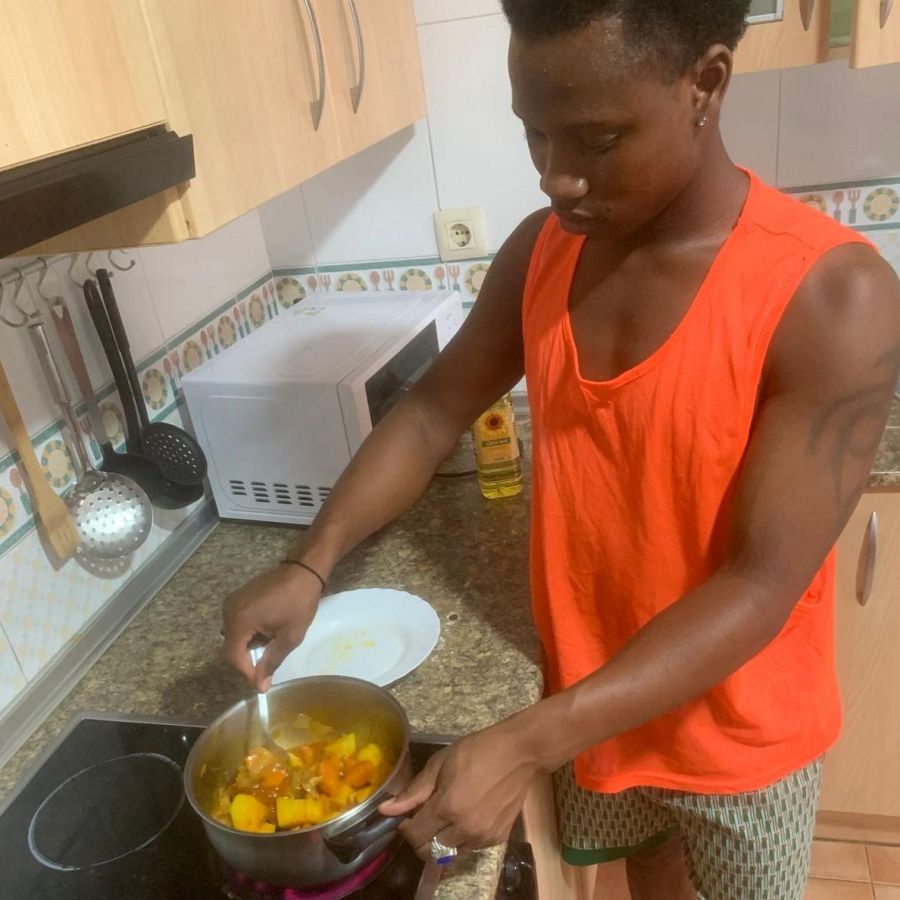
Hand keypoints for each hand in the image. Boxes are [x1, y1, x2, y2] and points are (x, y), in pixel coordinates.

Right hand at [222, 564, 321, 689]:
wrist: (303, 570)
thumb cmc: (299, 603)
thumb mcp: (289, 636)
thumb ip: (272, 661)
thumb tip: (260, 685)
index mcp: (239, 621)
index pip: (233, 656)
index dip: (246, 672)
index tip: (262, 681)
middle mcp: (229, 611)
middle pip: (230, 647)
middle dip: (247, 660)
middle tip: (267, 666)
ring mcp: (232, 602)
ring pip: (233, 635)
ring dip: (248, 646)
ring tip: (270, 646)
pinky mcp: (239, 597)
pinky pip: (237, 623)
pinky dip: (248, 633)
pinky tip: (266, 632)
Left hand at [378, 722, 538, 857]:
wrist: (520, 753)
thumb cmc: (477, 751)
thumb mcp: (441, 763)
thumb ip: (414, 791)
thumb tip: (386, 810)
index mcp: (447, 807)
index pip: (414, 836)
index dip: (406, 827)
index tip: (409, 814)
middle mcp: (464, 828)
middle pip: (429, 852)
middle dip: (421, 838)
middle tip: (425, 817)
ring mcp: (483, 837)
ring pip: (449, 852)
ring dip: (442, 839)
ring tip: (449, 813)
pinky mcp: (497, 838)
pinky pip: (470, 847)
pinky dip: (462, 837)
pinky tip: (467, 815)